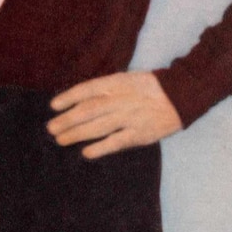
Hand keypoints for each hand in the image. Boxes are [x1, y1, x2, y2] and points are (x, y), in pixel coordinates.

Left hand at [47, 72, 182, 159]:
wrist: (181, 95)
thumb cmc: (150, 86)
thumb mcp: (127, 78)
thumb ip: (107, 88)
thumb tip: (80, 99)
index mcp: (117, 82)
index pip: (88, 89)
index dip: (69, 97)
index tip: (53, 105)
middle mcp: (121, 99)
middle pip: (89, 110)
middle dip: (67, 119)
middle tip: (51, 128)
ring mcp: (130, 117)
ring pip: (98, 126)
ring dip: (77, 134)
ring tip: (60, 139)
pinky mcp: (140, 134)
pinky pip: (116, 142)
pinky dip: (100, 148)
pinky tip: (86, 153)